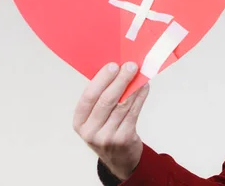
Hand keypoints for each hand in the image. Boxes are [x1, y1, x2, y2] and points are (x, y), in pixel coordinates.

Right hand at [73, 61, 149, 179]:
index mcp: (79, 122)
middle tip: (130, 65)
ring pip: (123, 105)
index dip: (101, 80)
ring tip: (140, 73)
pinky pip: (134, 112)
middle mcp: (90, 131)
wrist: (119, 158)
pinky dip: (140, 96)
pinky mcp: (124, 139)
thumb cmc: (107, 129)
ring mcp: (107, 137)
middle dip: (120, 80)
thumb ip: (102, 98)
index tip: (113, 65)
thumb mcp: (96, 118)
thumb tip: (118, 69)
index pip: (88, 97)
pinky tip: (144, 87)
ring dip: (133, 86)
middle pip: (106, 100)